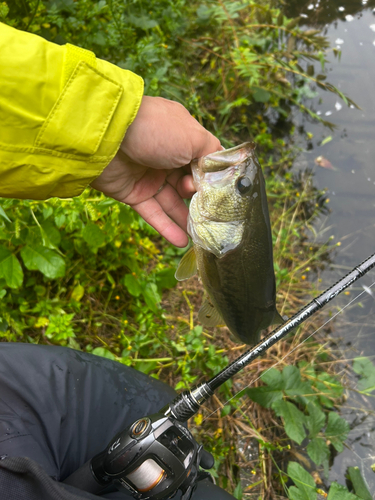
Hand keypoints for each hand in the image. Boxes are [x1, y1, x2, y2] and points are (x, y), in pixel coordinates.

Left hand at [91, 96, 220, 246]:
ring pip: (172, 202)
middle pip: (188, 185)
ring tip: (200, 236)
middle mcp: (167, 157)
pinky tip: (181, 241)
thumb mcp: (193, 137)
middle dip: (200, 200)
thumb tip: (220, 172)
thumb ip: (211, 155)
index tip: (222, 194)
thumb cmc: (155, 130)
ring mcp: (149, 176)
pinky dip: (166, 227)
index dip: (212, 179)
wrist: (108, 136)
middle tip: (208, 211)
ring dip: (186, 219)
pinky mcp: (133, 193)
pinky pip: (153, 212)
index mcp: (182, 139)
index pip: (203, 162)